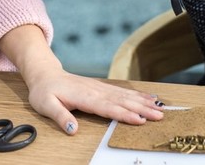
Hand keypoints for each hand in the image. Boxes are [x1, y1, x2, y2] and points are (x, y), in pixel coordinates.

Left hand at [23, 66, 163, 134]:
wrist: (46, 75)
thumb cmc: (44, 92)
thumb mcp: (46, 105)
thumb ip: (60, 116)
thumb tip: (73, 129)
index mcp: (84, 97)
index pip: (107, 107)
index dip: (124, 114)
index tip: (140, 120)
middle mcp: (96, 91)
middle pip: (122, 101)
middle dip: (142, 109)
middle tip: (159, 115)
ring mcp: (101, 88)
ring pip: (125, 96)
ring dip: (143, 102)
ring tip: (160, 108)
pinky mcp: (102, 88)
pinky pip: (123, 92)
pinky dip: (137, 95)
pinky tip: (149, 98)